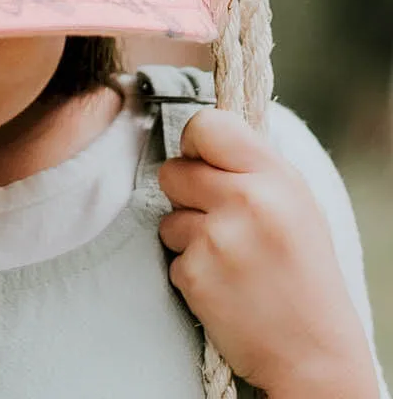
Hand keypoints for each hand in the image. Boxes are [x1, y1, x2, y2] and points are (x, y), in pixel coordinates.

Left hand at [158, 108, 379, 397]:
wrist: (313, 354)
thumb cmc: (302, 273)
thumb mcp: (295, 204)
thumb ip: (250, 166)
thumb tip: (199, 136)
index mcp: (275, 177)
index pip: (207, 125)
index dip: (195, 142)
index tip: (202, 160)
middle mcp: (245, 200)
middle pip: (172, 169)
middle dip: (185, 193)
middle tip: (217, 218)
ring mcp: (217, 238)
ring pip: (166, 214)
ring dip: (186, 234)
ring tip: (228, 258)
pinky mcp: (194, 273)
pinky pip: (169, 254)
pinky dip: (189, 268)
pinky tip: (222, 284)